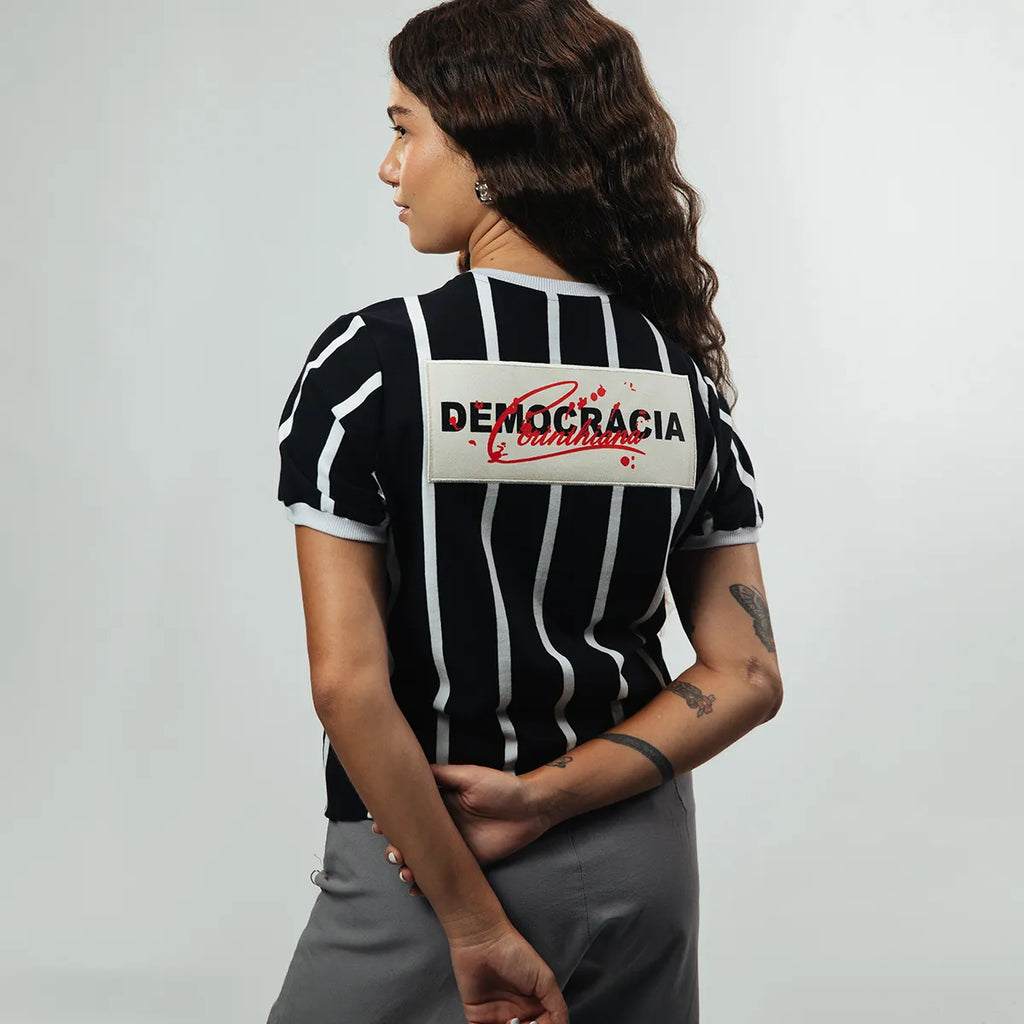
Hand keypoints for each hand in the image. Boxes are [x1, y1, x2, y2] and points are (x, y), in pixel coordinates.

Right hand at [370, 763, 547, 895]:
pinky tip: (418, 888)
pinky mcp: (466, 863)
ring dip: (408, 867)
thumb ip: (441, 775)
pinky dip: (427, 884)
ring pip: (423, 859)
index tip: (377, 826)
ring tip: (405, 871)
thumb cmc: (501, 787)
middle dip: (396, 847)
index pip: (410, 813)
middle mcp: (443, 825)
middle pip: (411, 839)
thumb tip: (412, 769)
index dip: (392, 820)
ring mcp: (453, 846)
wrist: (530, 809)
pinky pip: (443, 875)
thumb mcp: (468, 776)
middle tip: (394, 851)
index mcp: (440, 803)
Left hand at [448, 923, 568, 1023]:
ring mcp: (496, 1018)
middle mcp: (517, 1014)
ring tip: (512, 1021)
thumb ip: (557, 1006)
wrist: (482, 941)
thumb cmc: (515, 952)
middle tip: (523, 1022)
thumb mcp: (545, 978)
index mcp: (534, 1007)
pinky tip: (500, 1023)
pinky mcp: (476, 1018)